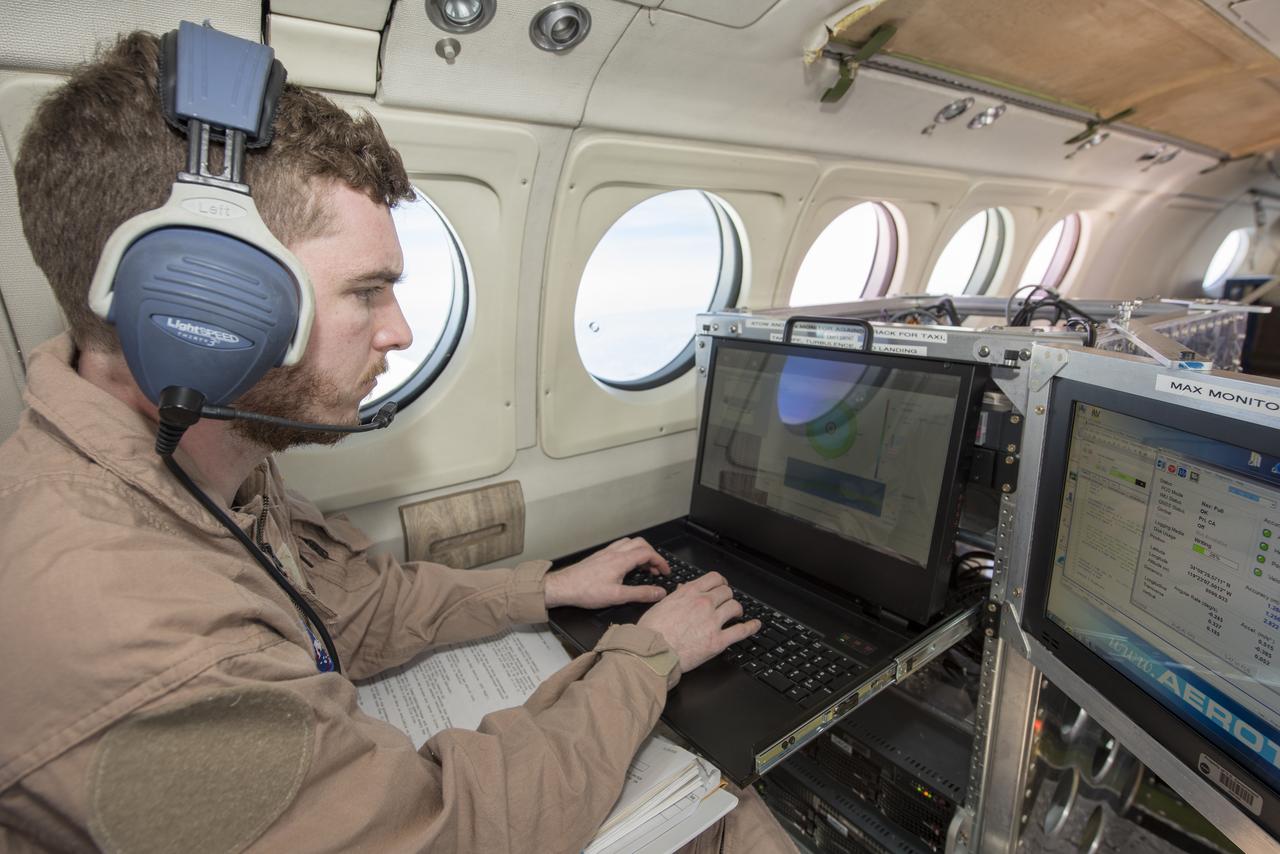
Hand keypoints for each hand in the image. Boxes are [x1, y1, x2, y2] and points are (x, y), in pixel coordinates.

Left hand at [543, 537, 670, 609]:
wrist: (563, 587)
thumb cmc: (586, 591)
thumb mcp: (617, 597)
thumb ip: (641, 594)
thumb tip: (659, 592)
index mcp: (621, 560)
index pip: (648, 553)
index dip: (660, 561)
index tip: (665, 571)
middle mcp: (614, 553)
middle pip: (640, 543)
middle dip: (653, 554)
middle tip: (657, 569)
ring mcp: (606, 553)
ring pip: (629, 543)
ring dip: (641, 552)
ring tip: (644, 567)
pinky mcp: (599, 556)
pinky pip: (619, 547)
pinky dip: (629, 553)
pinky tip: (626, 565)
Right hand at [637, 572, 759, 672]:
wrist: (651, 653)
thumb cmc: (651, 632)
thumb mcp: (661, 605)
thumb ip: (676, 596)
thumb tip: (683, 589)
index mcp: (689, 593)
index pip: (714, 578)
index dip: (721, 581)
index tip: (722, 586)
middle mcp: (703, 604)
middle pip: (726, 591)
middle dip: (728, 596)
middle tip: (727, 602)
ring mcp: (712, 621)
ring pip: (735, 606)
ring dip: (737, 609)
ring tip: (736, 614)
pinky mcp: (718, 641)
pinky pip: (741, 630)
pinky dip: (751, 627)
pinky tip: (754, 625)